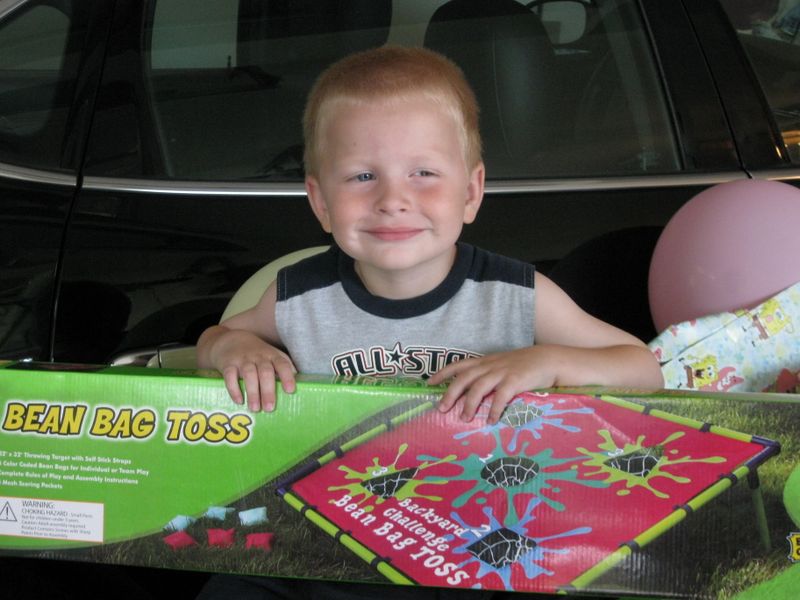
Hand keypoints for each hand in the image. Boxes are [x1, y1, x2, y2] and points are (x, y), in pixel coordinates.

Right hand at [200, 327, 296, 411]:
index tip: (290, 390)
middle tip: (270, 408)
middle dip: (268, 391)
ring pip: (249, 375)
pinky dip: (234, 389)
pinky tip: (239, 400)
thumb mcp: (272, 356)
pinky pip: (230, 376)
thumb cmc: (257, 353)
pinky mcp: (228, 364)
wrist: (230, 340)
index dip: (287, 377)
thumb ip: (284, 368)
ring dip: (252, 392)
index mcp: (272, 356)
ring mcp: (242, 360)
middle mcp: (258, 357)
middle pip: (265, 372)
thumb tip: (301, 386)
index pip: (282, 364)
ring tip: (255, 408)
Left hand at [428, 346, 556, 424]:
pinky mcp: (515, 381)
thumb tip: (472, 392)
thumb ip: (488, 374)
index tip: (430, 383)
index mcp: (485, 362)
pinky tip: (491, 421)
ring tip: (464, 418)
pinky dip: (494, 409)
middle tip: (442, 408)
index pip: (459, 365)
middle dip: (451, 392)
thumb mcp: (502, 365)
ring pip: (479, 387)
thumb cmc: (524, 365)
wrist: (548, 360)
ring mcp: (502, 372)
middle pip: (464, 378)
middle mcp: (490, 366)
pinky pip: (501, 396)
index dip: (443, 373)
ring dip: (470, 404)